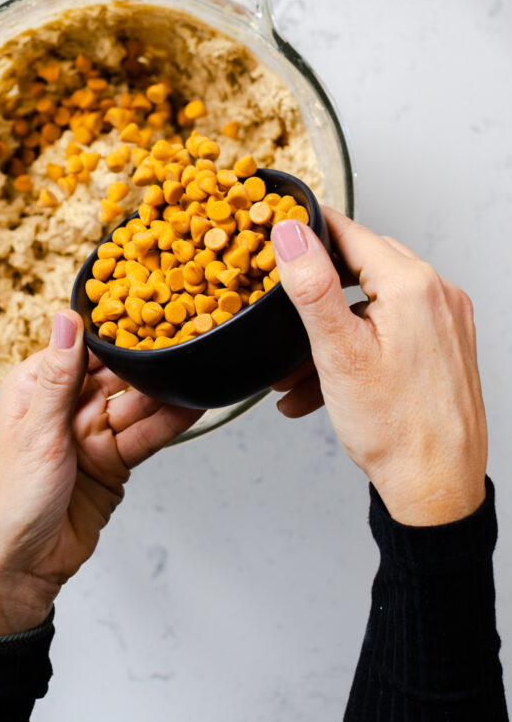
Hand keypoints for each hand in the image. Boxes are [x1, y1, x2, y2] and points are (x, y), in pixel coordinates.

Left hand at [0, 311, 201, 634]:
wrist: (17, 571)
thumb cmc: (8, 501)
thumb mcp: (36, 431)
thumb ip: (60, 377)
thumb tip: (66, 318)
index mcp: (37, 388)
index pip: (83, 348)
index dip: (116, 331)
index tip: (150, 307)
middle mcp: (65, 406)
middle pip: (116, 374)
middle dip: (149, 359)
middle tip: (188, 334)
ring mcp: (91, 434)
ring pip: (136, 403)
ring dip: (165, 390)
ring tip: (198, 366)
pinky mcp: (113, 462)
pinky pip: (145, 435)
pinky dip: (169, 423)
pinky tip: (192, 405)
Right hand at [271, 208, 486, 526]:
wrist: (436, 490)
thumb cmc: (395, 430)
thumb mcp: (337, 352)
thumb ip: (311, 285)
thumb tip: (290, 232)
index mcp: (413, 286)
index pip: (351, 233)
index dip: (309, 232)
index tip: (277, 234)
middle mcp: (437, 295)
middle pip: (362, 266)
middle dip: (316, 290)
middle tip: (281, 310)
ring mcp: (445, 321)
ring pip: (372, 304)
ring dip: (330, 330)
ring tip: (294, 371)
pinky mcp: (444, 346)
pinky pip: (391, 329)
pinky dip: (355, 348)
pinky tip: (322, 385)